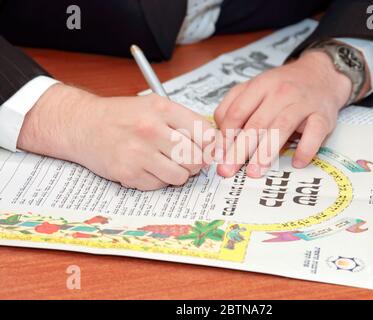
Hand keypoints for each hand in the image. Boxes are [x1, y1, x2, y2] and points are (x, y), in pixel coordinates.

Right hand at [18, 84, 214, 189]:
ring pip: (180, 176)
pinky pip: (159, 185)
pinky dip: (157, 179)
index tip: (208, 149)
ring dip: (178, 173)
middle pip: (196, 159)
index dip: (210, 145)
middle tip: (187, 159)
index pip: (205, 133)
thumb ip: (184, 121)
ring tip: (165, 162)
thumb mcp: (154, 106)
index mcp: (162, 109)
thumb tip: (213, 144)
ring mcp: (138, 153)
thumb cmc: (122, 116)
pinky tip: (147, 166)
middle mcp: (150, 130)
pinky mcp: (128, 173)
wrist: (83, 125)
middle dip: (196, 163)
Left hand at [214, 51, 365, 177]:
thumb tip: (221, 137)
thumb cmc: (283, 87)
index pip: (237, 112)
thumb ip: (234, 106)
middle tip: (229, 169)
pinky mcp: (323, 116)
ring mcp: (303, 103)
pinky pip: (314, 133)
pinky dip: (306, 149)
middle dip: (240, 149)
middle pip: (256, 124)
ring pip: (281, 128)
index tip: (219, 155)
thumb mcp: (255, 87)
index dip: (226, 136)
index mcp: (260, 85)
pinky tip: (296, 162)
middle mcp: (280, 92)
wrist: (322, 74)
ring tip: (255, 171)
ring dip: (266, 152)